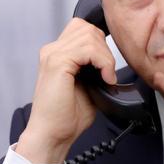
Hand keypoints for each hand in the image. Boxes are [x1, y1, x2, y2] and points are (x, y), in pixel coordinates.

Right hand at [15, 17, 116, 163]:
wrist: (52, 135)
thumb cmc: (65, 118)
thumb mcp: (88, 87)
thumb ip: (95, 69)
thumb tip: (111, 63)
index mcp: (57, 55)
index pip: (82, 29)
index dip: (100, 44)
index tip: (107, 68)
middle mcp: (52, 51)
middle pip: (87, 28)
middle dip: (104, 48)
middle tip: (107, 73)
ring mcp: (53, 55)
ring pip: (90, 35)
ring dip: (106, 57)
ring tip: (106, 77)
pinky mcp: (57, 63)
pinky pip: (88, 48)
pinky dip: (103, 62)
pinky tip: (104, 79)